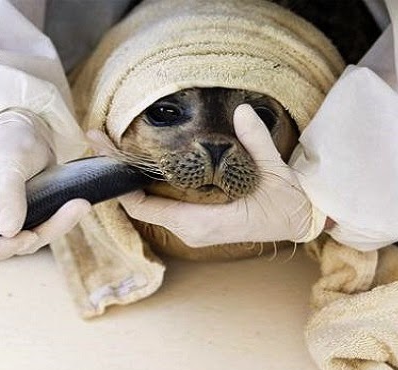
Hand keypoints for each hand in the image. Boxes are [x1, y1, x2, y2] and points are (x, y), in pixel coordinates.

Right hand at [0, 108, 90, 262]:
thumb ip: (5, 195)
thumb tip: (8, 231)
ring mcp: (5, 221)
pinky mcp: (27, 217)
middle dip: (39, 235)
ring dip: (57, 226)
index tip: (26, 237)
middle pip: (7, 247)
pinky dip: (62, 219)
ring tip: (80, 205)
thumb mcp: (6, 164)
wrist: (27, 128)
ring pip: (31, 239)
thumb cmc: (8, 142)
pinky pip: (44, 227)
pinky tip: (79, 205)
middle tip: (68, 212)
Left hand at [118, 104, 325, 247]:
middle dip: (119, 175)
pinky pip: (162, 206)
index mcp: (203, 223)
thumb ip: (257, 143)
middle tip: (97, 140)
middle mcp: (191, 229)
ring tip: (110, 148)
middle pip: (141, 205)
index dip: (121, 183)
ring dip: (130, 180)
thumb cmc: (288, 203)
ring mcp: (192, 228)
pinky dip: (146, 186)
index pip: (147, 207)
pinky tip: (138, 164)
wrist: (300, 222)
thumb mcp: (276, 172)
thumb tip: (242, 111)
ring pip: (150, 207)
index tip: (102, 154)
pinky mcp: (196, 223)